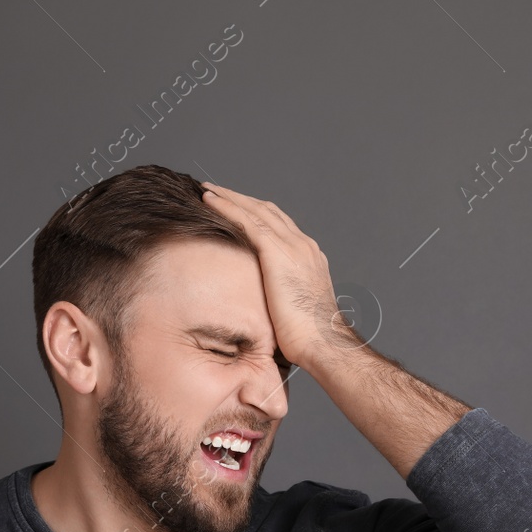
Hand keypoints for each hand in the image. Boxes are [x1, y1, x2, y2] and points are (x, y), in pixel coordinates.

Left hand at [198, 180, 361, 370]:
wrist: (323, 342)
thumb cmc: (309, 339)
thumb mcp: (295, 311)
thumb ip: (283, 298)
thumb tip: (266, 309)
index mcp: (308, 257)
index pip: (279, 225)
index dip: (255, 213)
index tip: (236, 207)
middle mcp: (303, 245)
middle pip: (267, 211)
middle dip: (241, 198)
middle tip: (216, 190)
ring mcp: (293, 247)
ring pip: (255, 210)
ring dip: (230, 197)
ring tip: (207, 189)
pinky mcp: (278, 254)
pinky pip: (247, 223)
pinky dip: (227, 208)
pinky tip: (209, 201)